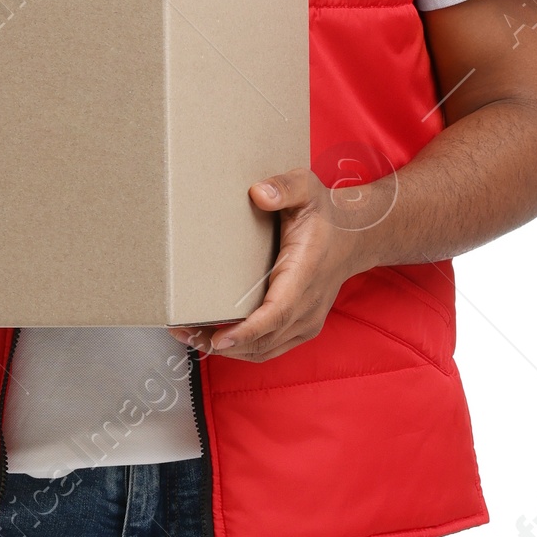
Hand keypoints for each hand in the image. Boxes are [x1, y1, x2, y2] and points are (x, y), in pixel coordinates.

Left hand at [172, 168, 380, 364]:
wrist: (354, 238)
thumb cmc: (325, 214)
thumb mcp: (307, 188)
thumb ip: (285, 187)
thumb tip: (258, 193)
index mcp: (305, 273)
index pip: (277, 311)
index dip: (247, 329)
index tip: (219, 337)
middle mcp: (308, 305)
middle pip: (263, 339)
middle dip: (221, 342)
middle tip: (182, 333)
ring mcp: (306, 321)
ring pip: (263, 350)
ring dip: (226, 350)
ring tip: (189, 337)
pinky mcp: (300, 328)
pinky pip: (268, 349)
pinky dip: (241, 350)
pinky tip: (214, 340)